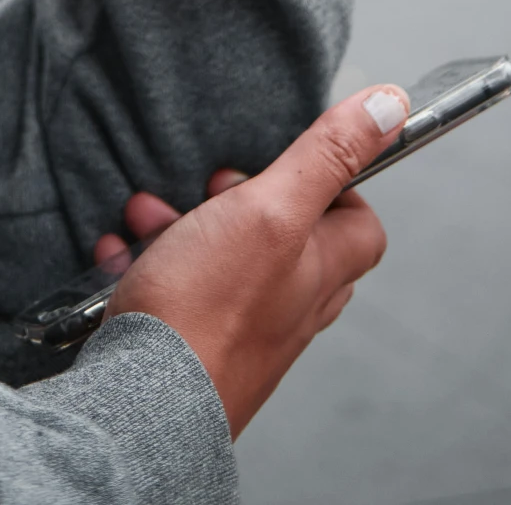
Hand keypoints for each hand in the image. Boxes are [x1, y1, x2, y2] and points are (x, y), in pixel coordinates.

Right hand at [102, 84, 408, 436]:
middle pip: (288, 240)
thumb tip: (390, 105)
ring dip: (183, 225)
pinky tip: (121, 253)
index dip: (336, 185)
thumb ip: (325, 156)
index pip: (361, 226)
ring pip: (224, 260)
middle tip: (214, 188)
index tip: (294, 162)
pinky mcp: (191, 345)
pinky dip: (149, 263)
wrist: (144, 404)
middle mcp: (288, 306)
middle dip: (240, 199)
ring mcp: (240, 329)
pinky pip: (176, 289)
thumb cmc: (208, 311)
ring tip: (150, 214)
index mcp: (317, 272)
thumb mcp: (272, 210)